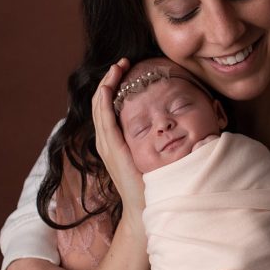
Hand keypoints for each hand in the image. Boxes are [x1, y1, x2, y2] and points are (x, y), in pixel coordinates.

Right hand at [92, 58, 144, 214]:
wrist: (145, 207)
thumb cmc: (152, 182)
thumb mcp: (151, 153)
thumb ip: (154, 137)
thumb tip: (170, 121)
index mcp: (114, 140)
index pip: (108, 106)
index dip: (114, 86)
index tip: (126, 69)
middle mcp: (106, 141)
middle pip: (100, 102)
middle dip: (109, 79)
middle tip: (121, 62)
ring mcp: (107, 145)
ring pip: (99, 106)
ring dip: (106, 84)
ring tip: (117, 67)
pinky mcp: (112, 149)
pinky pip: (104, 119)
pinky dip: (104, 100)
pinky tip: (108, 87)